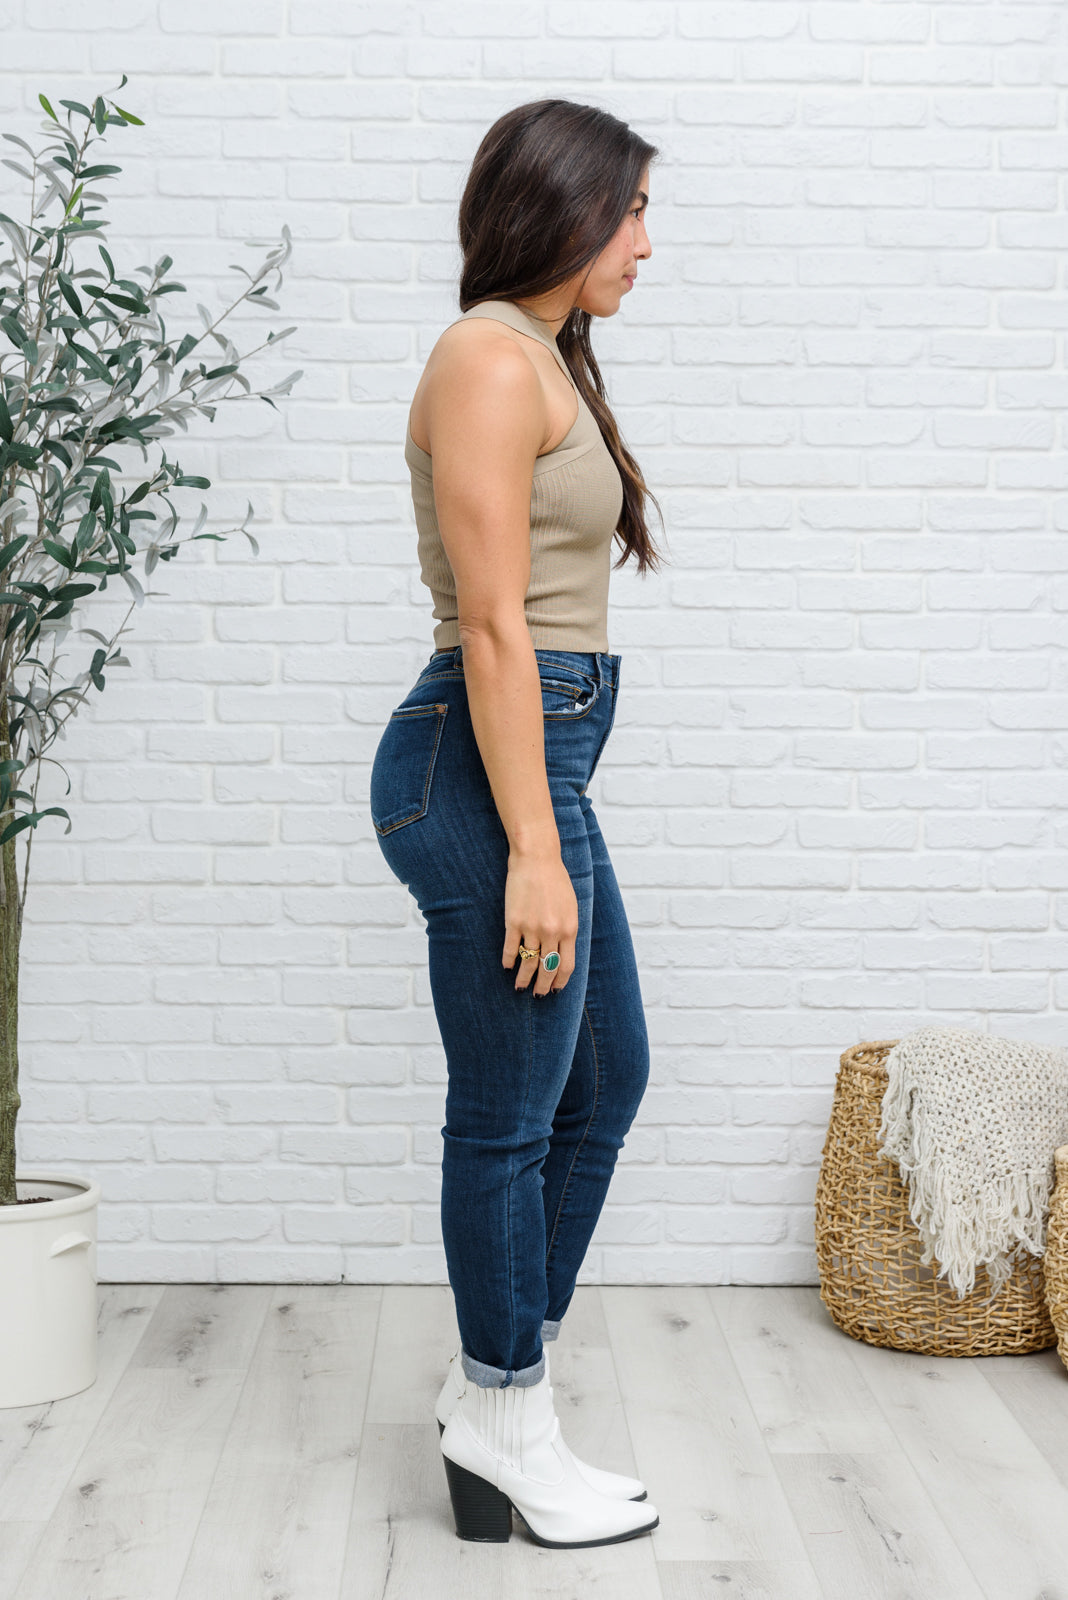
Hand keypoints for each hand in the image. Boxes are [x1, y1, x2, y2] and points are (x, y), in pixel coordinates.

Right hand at [502, 852, 577, 995]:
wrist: (536, 859)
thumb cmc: (556, 880)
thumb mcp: (571, 906)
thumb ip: (567, 929)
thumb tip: (561, 951)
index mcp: (569, 929)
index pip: (566, 965)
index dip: (560, 981)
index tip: (555, 989)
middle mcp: (552, 932)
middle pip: (548, 968)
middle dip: (542, 986)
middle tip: (538, 995)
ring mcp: (532, 928)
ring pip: (528, 962)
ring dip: (523, 978)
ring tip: (519, 987)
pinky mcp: (513, 921)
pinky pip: (510, 948)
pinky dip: (508, 960)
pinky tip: (507, 966)